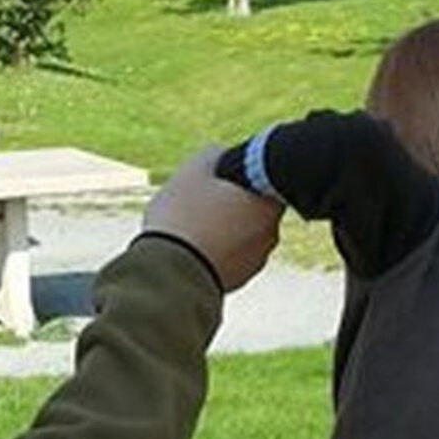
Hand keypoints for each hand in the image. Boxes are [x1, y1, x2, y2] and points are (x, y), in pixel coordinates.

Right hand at [143, 145, 282, 292]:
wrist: (168, 276)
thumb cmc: (183, 218)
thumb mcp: (193, 171)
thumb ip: (213, 154)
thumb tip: (221, 154)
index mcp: (268, 206)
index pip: (270, 181)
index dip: (247, 175)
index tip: (223, 176)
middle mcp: (270, 237)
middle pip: (255, 211)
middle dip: (235, 204)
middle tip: (203, 200)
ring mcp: (254, 264)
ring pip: (242, 237)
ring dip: (225, 230)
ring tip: (192, 227)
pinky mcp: (236, 284)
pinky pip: (229, 259)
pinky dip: (216, 252)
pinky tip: (192, 248)